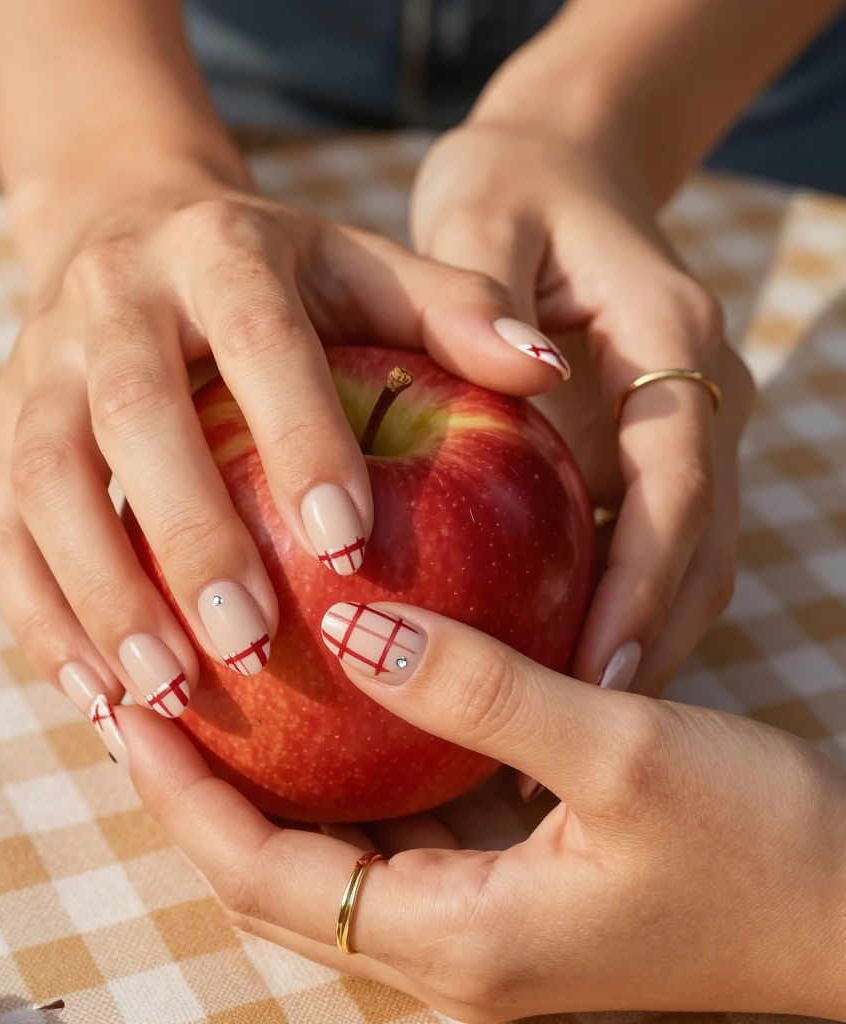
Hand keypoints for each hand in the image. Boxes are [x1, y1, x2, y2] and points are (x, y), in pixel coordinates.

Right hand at [0, 172, 565, 716]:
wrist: (127, 235)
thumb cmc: (274, 277)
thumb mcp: (363, 269)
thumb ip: (449, 311)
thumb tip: (546, 370)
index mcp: (216, 249)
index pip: (256, 336)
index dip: (295, 436)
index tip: (347, 546)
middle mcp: (112, 301)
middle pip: (131, 415)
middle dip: (187, 535)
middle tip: (251, 645)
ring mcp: (39, 369)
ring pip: (44, 485)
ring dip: (99, 595)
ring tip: (164, 695)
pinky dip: (39, 619)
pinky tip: (99, 695)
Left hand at [118, 603, 845, 1021]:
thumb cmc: (767, 849)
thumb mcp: (622, 748)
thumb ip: (479, 687)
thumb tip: (349, 622)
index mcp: (456, 941)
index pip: (261, 872)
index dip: (183, 794)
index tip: (129, 709)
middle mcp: (446, 954)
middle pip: (275, 875)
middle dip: (203, 792)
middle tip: (153, 695)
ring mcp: (476, 929)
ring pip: (329, 858)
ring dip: (270, 784)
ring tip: (220, 695)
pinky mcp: (508, 894)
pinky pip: (394, 836)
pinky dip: (349, 777)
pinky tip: (339, 705)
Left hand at [411, 119, 755, 699]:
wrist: (561, 155)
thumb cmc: (512, 184)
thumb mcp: (485, 221)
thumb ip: (485, 305)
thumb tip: (510, 387)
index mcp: (670, 337)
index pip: (675, 482)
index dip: (644, 581)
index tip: (597, 670)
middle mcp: (697, 390)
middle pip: (700, 539)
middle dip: (652, 638)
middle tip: (585, 738)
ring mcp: (685, 420)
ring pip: (691, 552)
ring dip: (645, 636)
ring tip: (576, 729)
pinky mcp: (652, 441)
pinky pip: (654, 537)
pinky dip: (624, 602)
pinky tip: (565, 659)